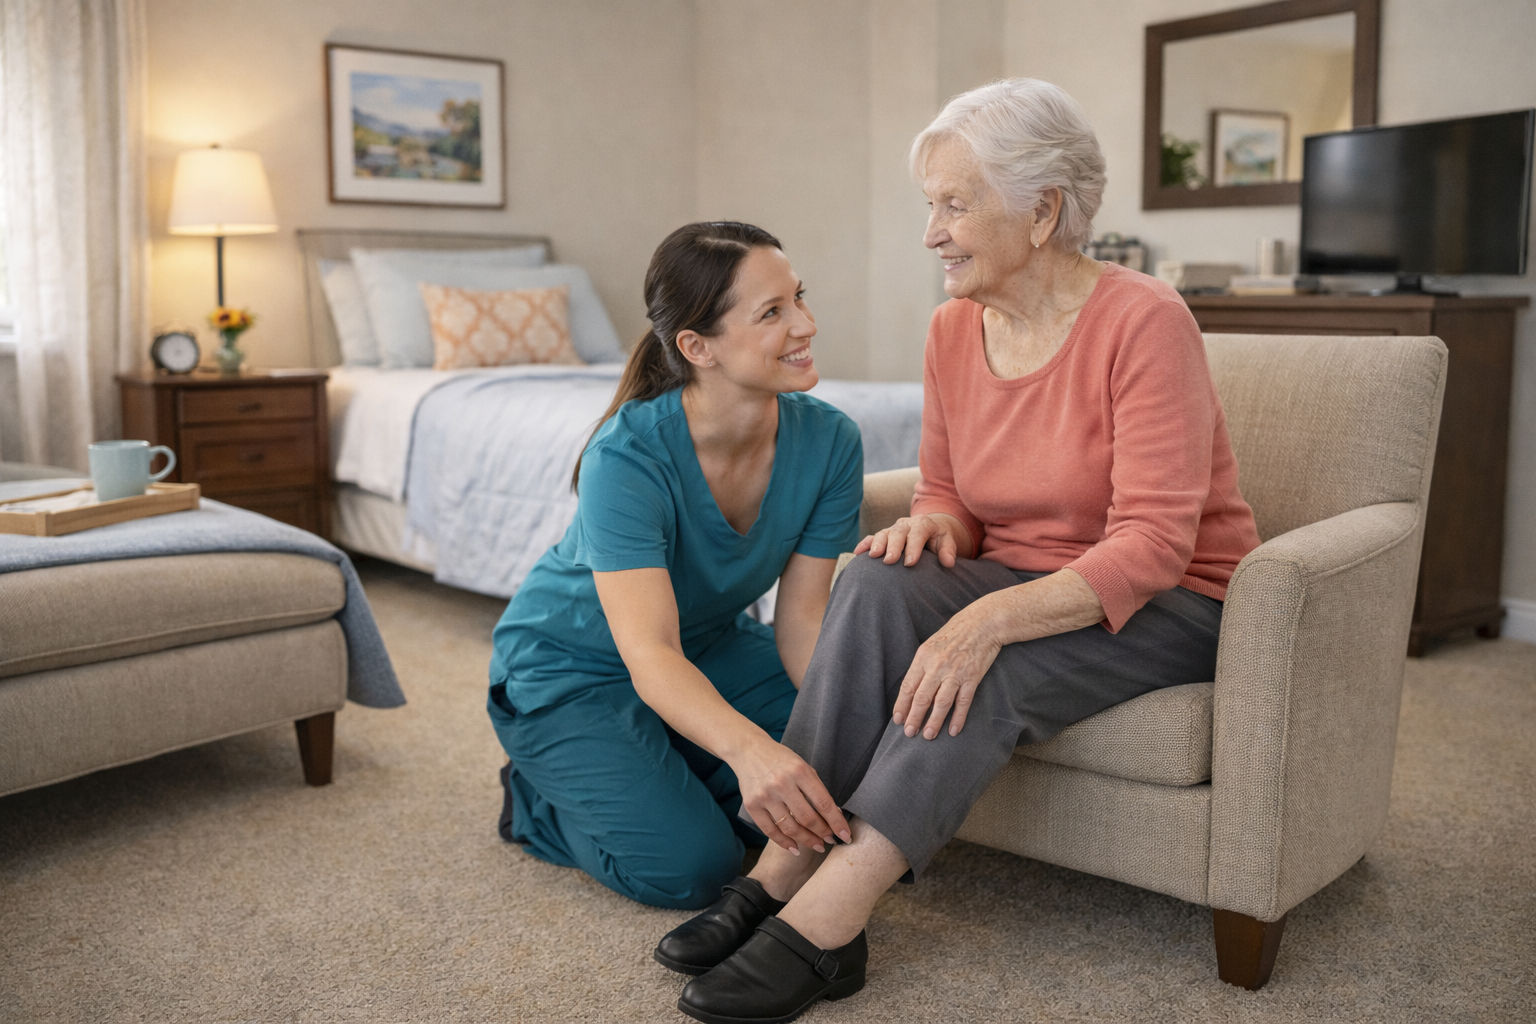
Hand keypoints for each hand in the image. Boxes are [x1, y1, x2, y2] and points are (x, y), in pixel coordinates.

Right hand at [734, 736, 850, 854]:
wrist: (749, 750)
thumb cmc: (781, 759)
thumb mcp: (803, 766)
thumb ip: (816, 789)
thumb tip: (832, 816)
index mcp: (799, 771)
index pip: (823, 803)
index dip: (836, 822)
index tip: (845, 835)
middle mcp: (782, 784)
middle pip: (807, 818)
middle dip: (823, 833)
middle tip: (830, 841)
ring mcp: (765, 796)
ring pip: (790, 828)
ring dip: (807, 840)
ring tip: (817, 845)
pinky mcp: (752, 805)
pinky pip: (770, 831)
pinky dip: (784, 842)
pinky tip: (795, 848)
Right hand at [853, 513, 968, 567]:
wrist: (931, 530)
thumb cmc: (939, 539)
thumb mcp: (947, 541)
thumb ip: (948, 550)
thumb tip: (949, 562)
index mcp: (923, 524)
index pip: (918, 534)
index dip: (913, 548)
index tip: (910, 563)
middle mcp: (906, 524)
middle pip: (898, 533)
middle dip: (893, 546)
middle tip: (890, 561)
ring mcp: (893, 529)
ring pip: (883, 533)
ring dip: (877, 544)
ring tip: (873, 556)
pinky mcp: (884, 535)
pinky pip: (872, 537)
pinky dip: (864, 544)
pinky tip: (857, 553)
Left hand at [891, 603, 1002, 738]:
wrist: (982, 623)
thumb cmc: (954, 634)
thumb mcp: (931, 645)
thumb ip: (922, 665)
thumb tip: (911, 688)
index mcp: (923, 657)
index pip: (908, 686)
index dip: (902, 705)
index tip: (898, 720)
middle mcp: (937, 666)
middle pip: (922, 697)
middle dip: (914, 717)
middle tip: (909, 733)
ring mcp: (955, 672)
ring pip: (941, 703)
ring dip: (933, 722)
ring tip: (928, 736)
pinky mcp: (972, 677)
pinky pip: (963, 702)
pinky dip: (958, 718)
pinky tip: (953, 730)